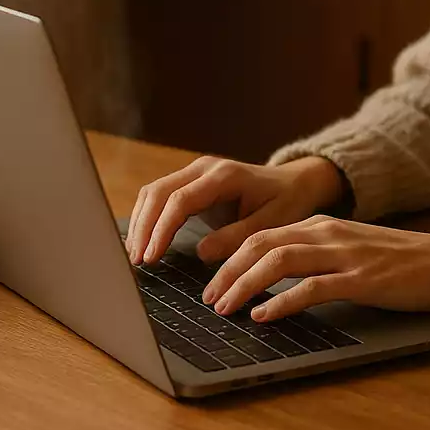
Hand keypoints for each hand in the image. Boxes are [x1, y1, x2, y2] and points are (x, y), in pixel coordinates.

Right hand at [126, 155, 345, 264]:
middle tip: (136, 261)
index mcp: (225, 176)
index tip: (151, 257)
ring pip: (154, 192)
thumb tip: (202, 252)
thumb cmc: (286, 202)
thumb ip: (238, 236)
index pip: (180, 200)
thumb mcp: (272, 223)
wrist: (294, 182)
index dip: (161, 229)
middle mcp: (205, 167)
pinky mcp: (191, 181)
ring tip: (135, 255)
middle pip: (159, 192)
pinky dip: (147, 217)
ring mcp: (196, 171)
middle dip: (143, 227)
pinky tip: (143, 240)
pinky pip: (160, 195)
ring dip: (140, 222)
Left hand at [199, 215, 429, 321]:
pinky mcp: (361, 279)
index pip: (263, 233)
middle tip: (206, 297)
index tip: (211, 279)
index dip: (230, 256)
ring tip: (225, 308)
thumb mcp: (352, 249)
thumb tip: (276, 277)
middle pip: (262, 243)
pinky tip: (264, 316)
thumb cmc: (403, 262)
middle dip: (227, 271)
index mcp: (323, 224)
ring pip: (279, 261)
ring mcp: (345, 254)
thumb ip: (317, 256)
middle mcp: (328, 233)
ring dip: (245, 285)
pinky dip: (281, 301)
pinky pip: (311, 288)